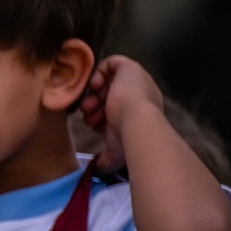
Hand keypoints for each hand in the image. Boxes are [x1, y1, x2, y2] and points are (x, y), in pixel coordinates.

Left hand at [78, 56, 164, 174]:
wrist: (137, 124)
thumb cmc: (129, 141)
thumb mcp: (115, 153)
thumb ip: (106, 159)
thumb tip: (96, 167)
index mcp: (142, 112)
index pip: (116, 110)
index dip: (101, 117)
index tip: (94, 126)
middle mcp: (141, 94)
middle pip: (111, 96)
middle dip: (95, 106)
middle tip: (88, 116)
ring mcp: (137, 80)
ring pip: (110, 82)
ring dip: (94, 95)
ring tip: (88, 106)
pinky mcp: (131, 68)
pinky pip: (112, 63)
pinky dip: (99, 73)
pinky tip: (96, 87)